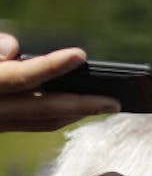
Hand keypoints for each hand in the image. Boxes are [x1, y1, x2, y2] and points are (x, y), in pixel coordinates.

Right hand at [0, 35, 119, 131]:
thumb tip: (13, 48)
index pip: (21, 76)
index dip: (51, 66)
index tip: (80, 55)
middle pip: (43, 108)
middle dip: (83, 104)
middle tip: (116, 102)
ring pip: (43, 121)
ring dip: (78, 113)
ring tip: (108, 106)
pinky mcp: (2, 126)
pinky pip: (35, 124)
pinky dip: (61, 115)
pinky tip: (81, 108)